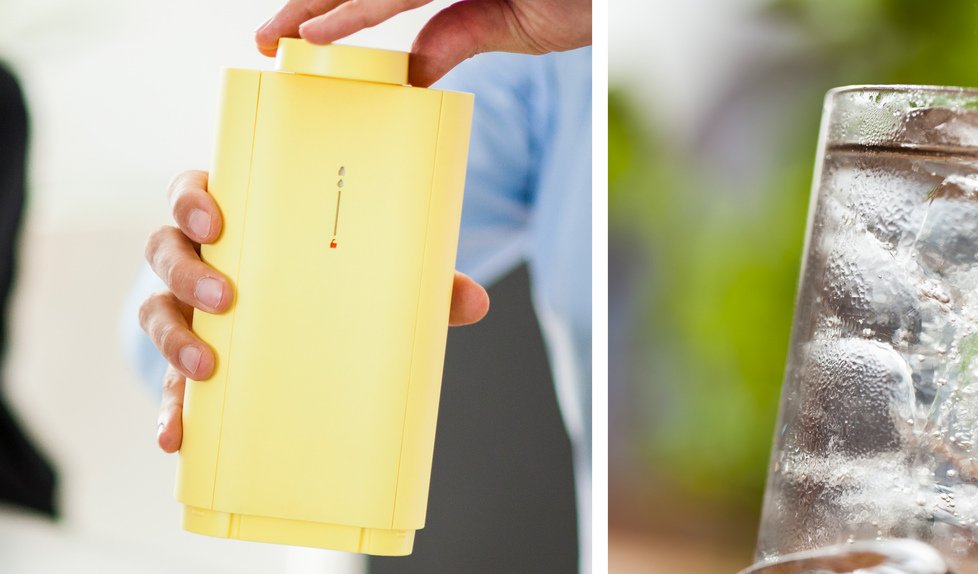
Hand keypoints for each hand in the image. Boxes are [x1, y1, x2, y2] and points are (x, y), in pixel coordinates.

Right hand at [139, 169, 488, 452]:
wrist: (322, 331)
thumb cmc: (339, 285)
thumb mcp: (377, 276)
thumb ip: (422, 284)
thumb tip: (474, 301)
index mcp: (240, 223)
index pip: (195, 194)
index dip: (193, 201)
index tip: (214, 219)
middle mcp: (203, 263)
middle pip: (166, 251)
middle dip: (187, 272)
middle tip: (226, 297)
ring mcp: (191, 316)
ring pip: (157, 313)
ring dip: (174, 339)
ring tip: (206, 367)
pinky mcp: (192, 369)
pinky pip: (172, 387)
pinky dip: (173, 413)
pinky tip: (178, 438)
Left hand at [256, 0, 591, 86]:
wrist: (620, 4)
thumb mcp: (518, 23)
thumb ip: (460, 35)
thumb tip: (413, 71)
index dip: (332, 7)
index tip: (291, 35)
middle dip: (308, 4)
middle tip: (266, 38)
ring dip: (317, 7)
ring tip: (280, 38)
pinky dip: (357, 12)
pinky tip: (321, 32)